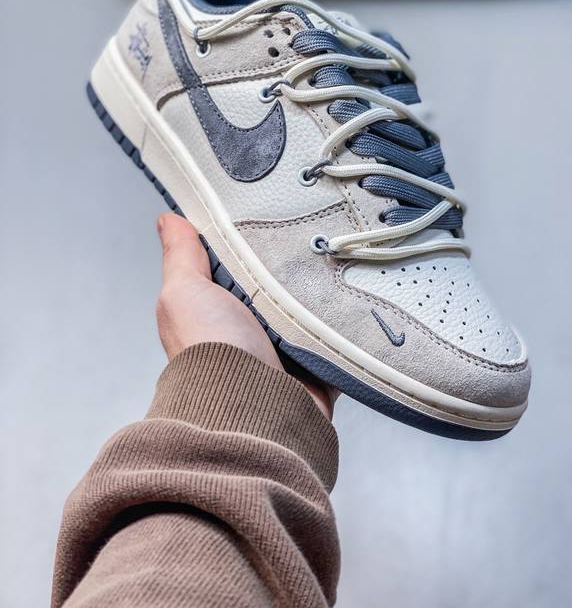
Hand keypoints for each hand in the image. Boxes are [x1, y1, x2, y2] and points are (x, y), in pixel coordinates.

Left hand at [156, 213, 335, 419]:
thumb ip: (181, 257)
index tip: (269, 206)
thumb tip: (169, 220)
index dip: (248, 235)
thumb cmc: (211, 356)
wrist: (254, 412)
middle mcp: (251, 326)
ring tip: (340, 252)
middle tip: (313, 227)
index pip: (236, 261)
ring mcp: (286, 345)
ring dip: (322, 286)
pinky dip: (347, 316)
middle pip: (278, 278)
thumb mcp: (185, 293)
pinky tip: (356, 290)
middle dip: (293, 258)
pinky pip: (340, 330)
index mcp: (218, 307)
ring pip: (311, 301)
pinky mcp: (318, 362)